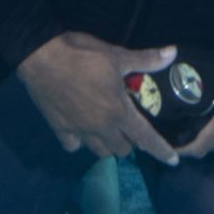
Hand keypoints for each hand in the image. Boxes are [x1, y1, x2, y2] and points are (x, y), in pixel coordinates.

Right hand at [17, 32, 179, 165]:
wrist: (41, 58)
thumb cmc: (82, 55)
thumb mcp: (116, 55)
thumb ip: (145, 59)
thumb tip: (173, 53)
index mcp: (118, 111)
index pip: (145, 138)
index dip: (161, 150)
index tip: (173, 161)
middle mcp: (100, 127)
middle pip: (122, 150)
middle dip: (131, 143)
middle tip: (131, 129)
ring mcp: (79, 131)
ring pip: (99, 152)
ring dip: (108, 145)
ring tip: (109, 132)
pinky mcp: (59, 129)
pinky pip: (74, 146)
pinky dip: (81, 142)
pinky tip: (82, 131)